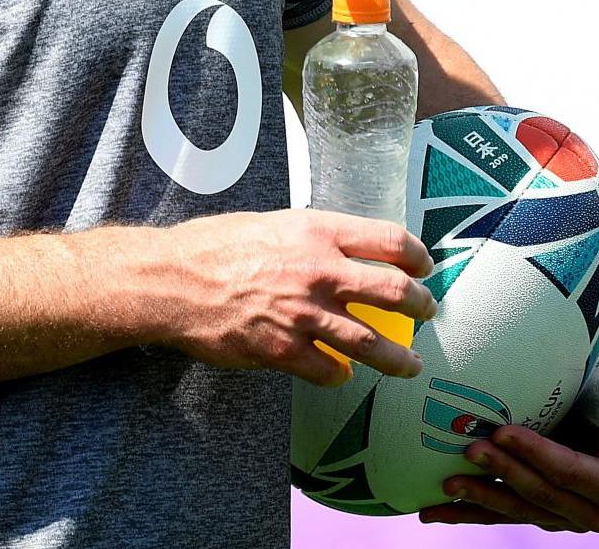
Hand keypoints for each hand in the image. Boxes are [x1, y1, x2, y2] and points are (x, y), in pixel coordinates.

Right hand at [165, 209, 434, 385]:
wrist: (172, 280)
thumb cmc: (213, 246)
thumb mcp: (270, 223)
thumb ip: (310, 238)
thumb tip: (339, 250)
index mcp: (316, 231)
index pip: (389, 239)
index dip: (417, 255)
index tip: (424, 266)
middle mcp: (319, 271)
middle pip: (394, 292)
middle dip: (420, 306)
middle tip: (426, 311)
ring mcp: (304, 314)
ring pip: (372, 344)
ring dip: (398, 358)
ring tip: (411, 364)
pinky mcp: (285, 350)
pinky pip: (328, 371)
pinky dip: (340, 375)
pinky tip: (342, 374)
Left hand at [419, 389, 598, 531]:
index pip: (571, 472)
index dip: (537, 454)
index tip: (502, 433)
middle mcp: (592, 512)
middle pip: (540, 494)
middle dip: (503, 473)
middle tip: (469, 450)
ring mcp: (562, 517)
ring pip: (516, 509)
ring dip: (479, 498)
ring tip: (446, 484)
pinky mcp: (537, 513)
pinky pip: (500, 513)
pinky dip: (466, 512)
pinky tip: (432, 512)